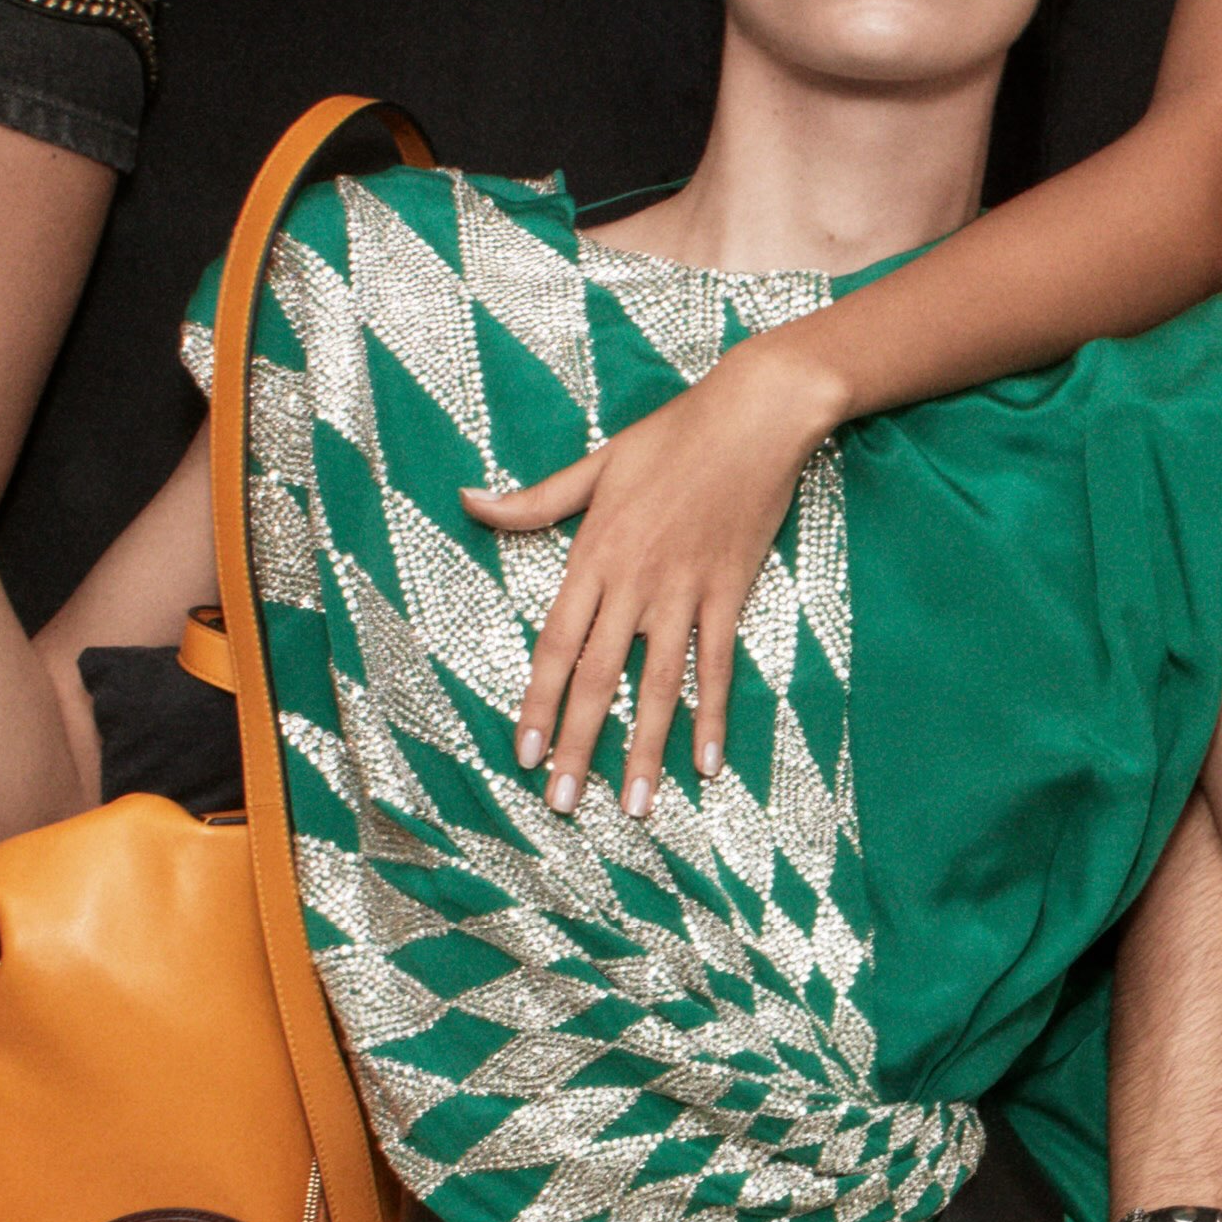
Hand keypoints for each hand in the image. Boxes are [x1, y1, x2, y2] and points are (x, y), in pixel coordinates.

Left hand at [471, 324, 832, 816]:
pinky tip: (707, 764)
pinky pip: (719, 667)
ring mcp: (686, 592)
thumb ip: (535, 501)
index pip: (557, 644)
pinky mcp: (731, 593)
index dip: (539, 702)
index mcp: (596, 553)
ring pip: (660, 686)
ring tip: (634, 805)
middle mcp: (636, 582)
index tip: (525, 753)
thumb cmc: (673, 435)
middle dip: (580, 744)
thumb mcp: (596, 464)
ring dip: (644, 749)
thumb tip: (468, 501)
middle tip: (564, 803)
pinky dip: (713, 716)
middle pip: (601, 678)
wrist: (754, 415)